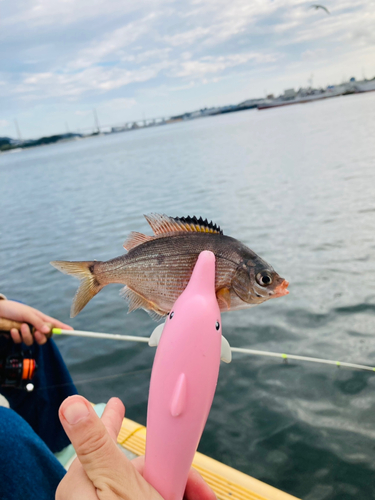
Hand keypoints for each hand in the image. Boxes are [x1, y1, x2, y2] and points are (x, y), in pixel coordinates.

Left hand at [0, 299, 71, 345]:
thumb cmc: (13, 309)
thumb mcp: (27, 313)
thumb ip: (38, 322)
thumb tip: (48, 331)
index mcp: (40, 318)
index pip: (54, 324)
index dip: (63, 328)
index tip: (72, 331)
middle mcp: (34, 326)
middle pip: (44, 337)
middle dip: (41, 337)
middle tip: (37, 332)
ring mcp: (25, 332)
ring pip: (32, 341)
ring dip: (26, 335)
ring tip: (21, 326)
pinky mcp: (16, 337)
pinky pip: (20, 342)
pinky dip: (16, 336)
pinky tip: (12, 330)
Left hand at [57, 396, 216, 499]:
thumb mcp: (118, 484)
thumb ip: (95, 444)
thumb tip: (70, 405)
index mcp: (84, 483)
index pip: (100, 436)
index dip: (111, 418)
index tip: (117, 404)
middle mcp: (94, 497)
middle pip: (136, 466)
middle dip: (171, 473)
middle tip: (198, 491)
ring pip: (148, 486)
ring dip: (178, 491)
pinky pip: (148, 498)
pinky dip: (170, 498)